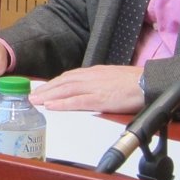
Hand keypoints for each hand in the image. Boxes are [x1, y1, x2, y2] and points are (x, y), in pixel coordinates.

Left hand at [29, 65, 144, 113]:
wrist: (149, 82)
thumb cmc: (134, 82)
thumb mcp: (111, 78)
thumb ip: (97, 83)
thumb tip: (86, 90)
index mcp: (93, 72)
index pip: (68, 77)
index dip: (53, 83)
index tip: (41, 89)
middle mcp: (91, 77)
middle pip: (63, 83)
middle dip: (45, 90)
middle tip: (31, 97)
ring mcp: (95, 87)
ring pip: (66, 90)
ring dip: (48, 96)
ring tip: (35, 101)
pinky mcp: (101, 98)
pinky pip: (78, 101)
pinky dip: (63, 104)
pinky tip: (52, 107)